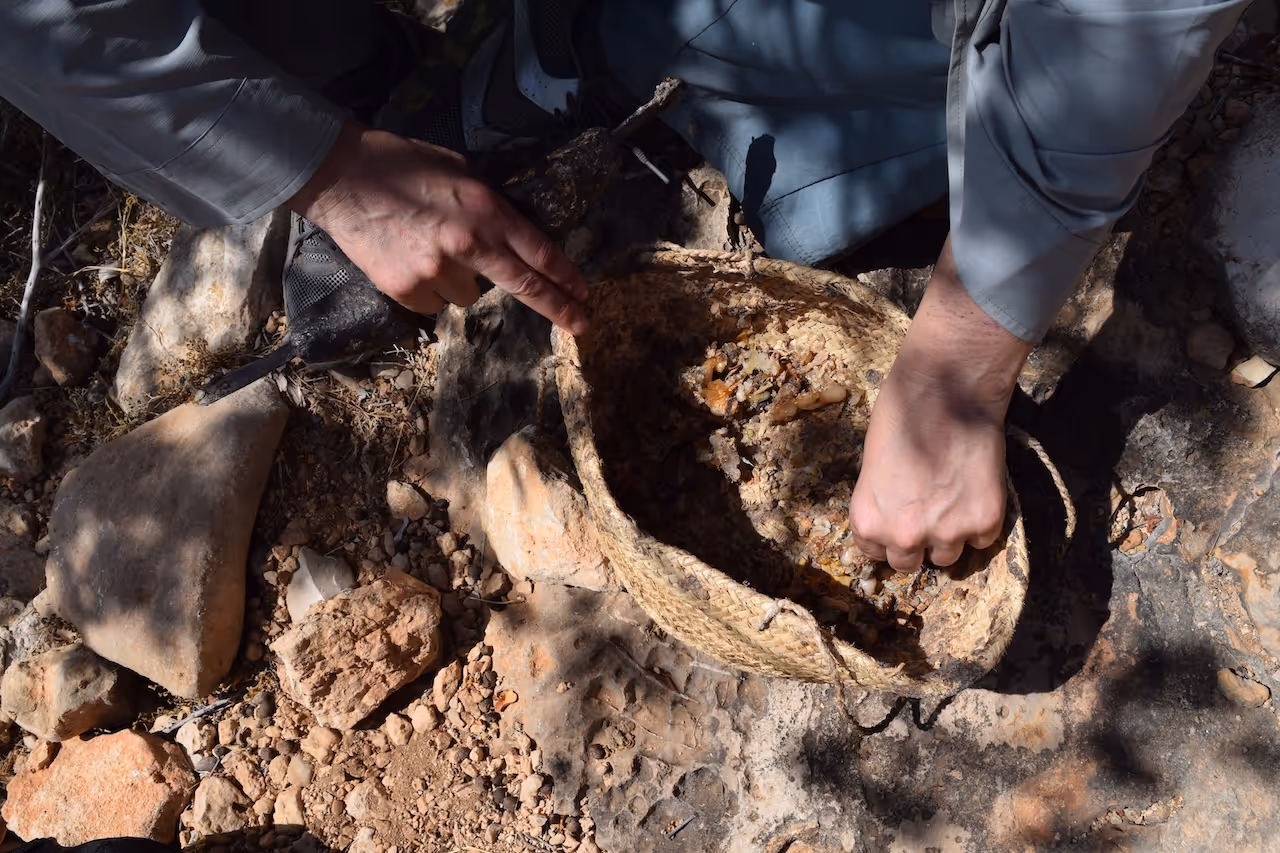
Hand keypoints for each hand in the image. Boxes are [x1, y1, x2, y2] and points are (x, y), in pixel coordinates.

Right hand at [288, 120, 588, 331]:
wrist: (340, 178)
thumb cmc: (401, 164)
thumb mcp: (459, 171)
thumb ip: (490, 205)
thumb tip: (513, 232)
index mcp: (484, 211)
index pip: (538, 252)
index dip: (565, 275)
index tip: (583, 292)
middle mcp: (467, 245)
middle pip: (524, 286)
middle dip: (557, 306)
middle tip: (582, 323)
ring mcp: (435, 273)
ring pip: (470, 294)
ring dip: (463, 279)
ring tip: (433, 249)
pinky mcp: (406, 291)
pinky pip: (435, 302)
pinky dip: (430, 287)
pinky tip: (411, 259)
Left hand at [849, 238, 1032, 571]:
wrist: (946, 389)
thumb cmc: (900, 416)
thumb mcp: (873, 467)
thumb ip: (883, 503)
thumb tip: (896, 521)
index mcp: (868, 522)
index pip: (876, 554)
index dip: (890, 535)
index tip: (900, 518)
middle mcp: (904, 536)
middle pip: (910, 563)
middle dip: (918, 541)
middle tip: (929, 511)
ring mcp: (947, 533)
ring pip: (948, 556)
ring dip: (951, 534)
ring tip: (953, 497)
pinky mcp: (985, 522)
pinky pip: (982, 540)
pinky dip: (981, 521)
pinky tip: (974, 488)